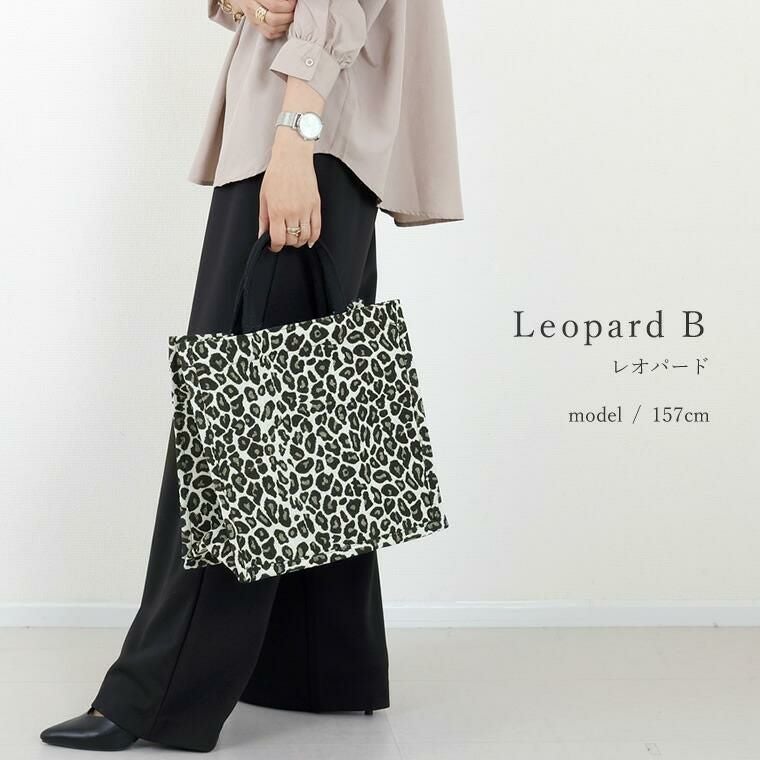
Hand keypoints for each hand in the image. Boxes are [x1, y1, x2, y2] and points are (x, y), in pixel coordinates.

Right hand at [237, 1, 295, 39]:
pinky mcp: (256, 27)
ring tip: (290, 16)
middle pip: (274, 20)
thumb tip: (292, 1)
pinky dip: (280, 31)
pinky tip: (284, 23)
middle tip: (294, 10)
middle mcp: (251, 9)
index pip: (274, 5)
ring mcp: (253, 20)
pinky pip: (270, 34)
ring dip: (286, 24)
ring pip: (272, 29)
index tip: (293, 2)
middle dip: (288, 16)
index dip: (288, 5)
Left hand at [259, 129, 320, 251]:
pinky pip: (317, 228)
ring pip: (305, 237)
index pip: (278, 239)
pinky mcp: (316, 205)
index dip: (275, 247)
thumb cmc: (276, 173)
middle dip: (286, 243)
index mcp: (277, 210)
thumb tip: (262, 235)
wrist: (292, 157)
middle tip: (283, 239)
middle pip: (292, 240)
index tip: (273, 246)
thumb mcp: (264, 196)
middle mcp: (292, 212)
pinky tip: (308, 240)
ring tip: (294, 239)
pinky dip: (313, 238)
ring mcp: (306, 209)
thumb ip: (263, 218)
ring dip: (299, 242)